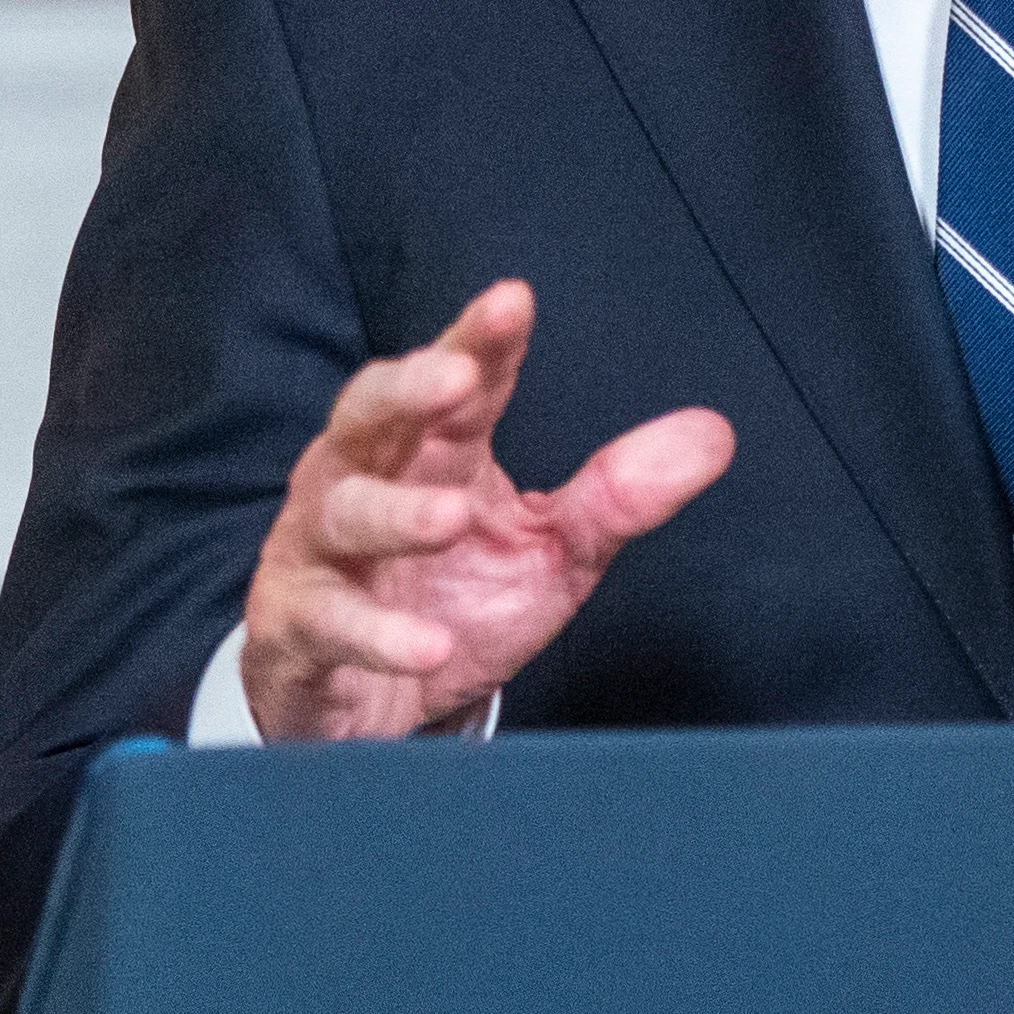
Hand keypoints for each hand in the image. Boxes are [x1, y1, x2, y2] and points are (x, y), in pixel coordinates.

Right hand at [240, 279, 733, 742]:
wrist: (372, 711)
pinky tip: (427, 646)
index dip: (480, 342)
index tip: (514, 302)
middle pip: (369, 416)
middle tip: (456, 378)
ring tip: (451, 517)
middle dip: (408, 390)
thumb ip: (618, 495)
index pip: (456, 384)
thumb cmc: (453, 605)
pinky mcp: (298, 629)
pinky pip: (330, 625)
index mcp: (431, 452)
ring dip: (397, 514)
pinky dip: (377, 636)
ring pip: (344, 514)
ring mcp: (322, 555)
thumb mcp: (551, 552)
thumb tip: (716, 433)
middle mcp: (362, 483)